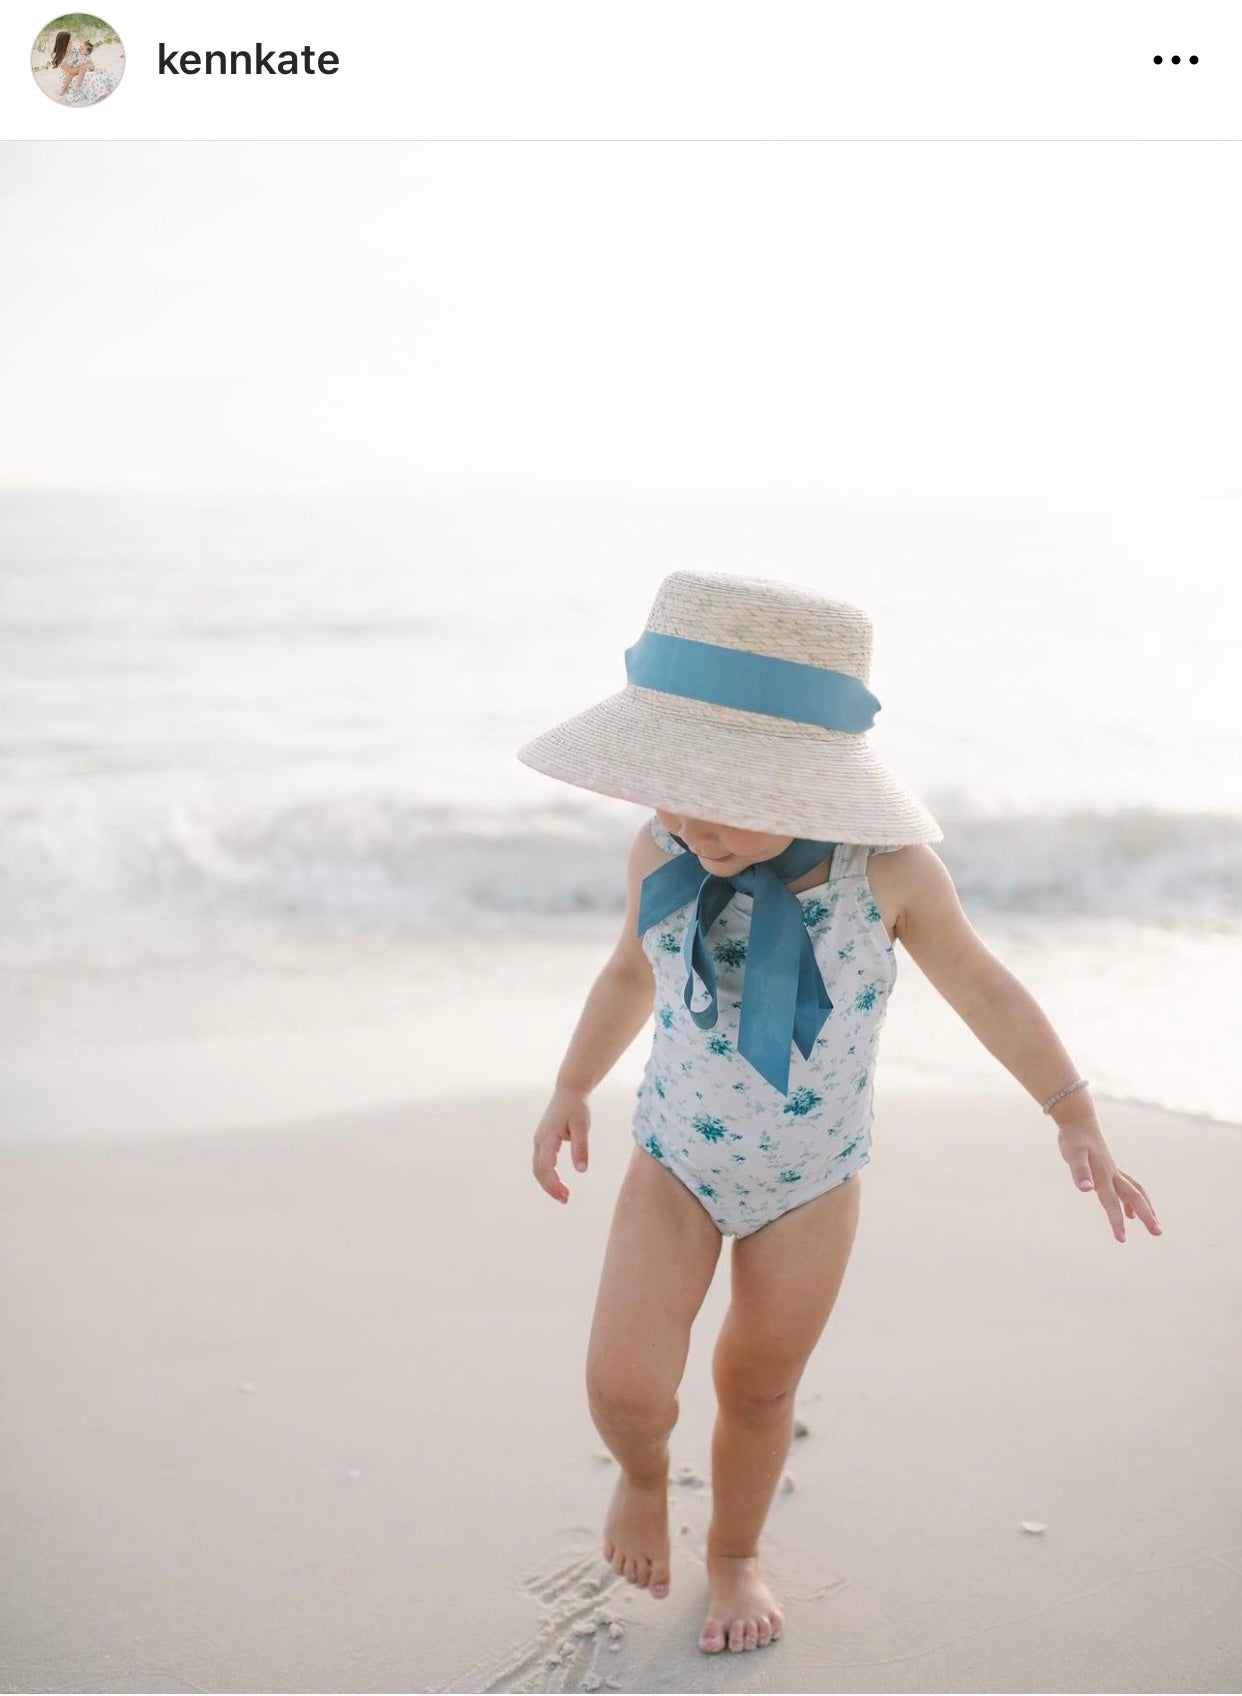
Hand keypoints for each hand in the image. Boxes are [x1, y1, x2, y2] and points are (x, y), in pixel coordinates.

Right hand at [531, 1086, 590, 1204]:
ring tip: (564, 1195)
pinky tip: (559, 1183)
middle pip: (538, 1171)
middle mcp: (539, 1141)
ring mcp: (539, 1141)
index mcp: (547, 1137)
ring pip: (538, 1168)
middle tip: (566, 1200)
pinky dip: (548, 1176)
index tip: (566, 1195)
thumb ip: (581, 1147)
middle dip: (550, 1188)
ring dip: (548, 1184)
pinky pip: (541, 1163)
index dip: (554, 1184)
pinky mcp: (543, 1141)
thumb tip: (582, 1170)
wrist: (569, 1091)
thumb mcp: (582, 1126)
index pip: (546, 1167)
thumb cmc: (577, 1108)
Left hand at [1056, 1118, 1161, 1242]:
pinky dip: (1131, 1200)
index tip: (1122, 1240)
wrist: (1078, 1120)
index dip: (1116, 1221)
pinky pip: (1127, 1186)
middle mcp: (1112, 1174)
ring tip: (1153, 1223)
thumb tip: (1086, 1190)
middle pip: (1134, 1197)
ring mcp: (1113, 1171)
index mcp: (1103, 1175)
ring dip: (1145, 1208)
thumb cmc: (1073, 1139)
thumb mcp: (1072, 1154)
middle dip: (1147, 1216)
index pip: (1111, 1202)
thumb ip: (1080, 1172)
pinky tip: (1130, 1213)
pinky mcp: (1110, 1168)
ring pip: (1135, 1192)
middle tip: (1158, 1234)